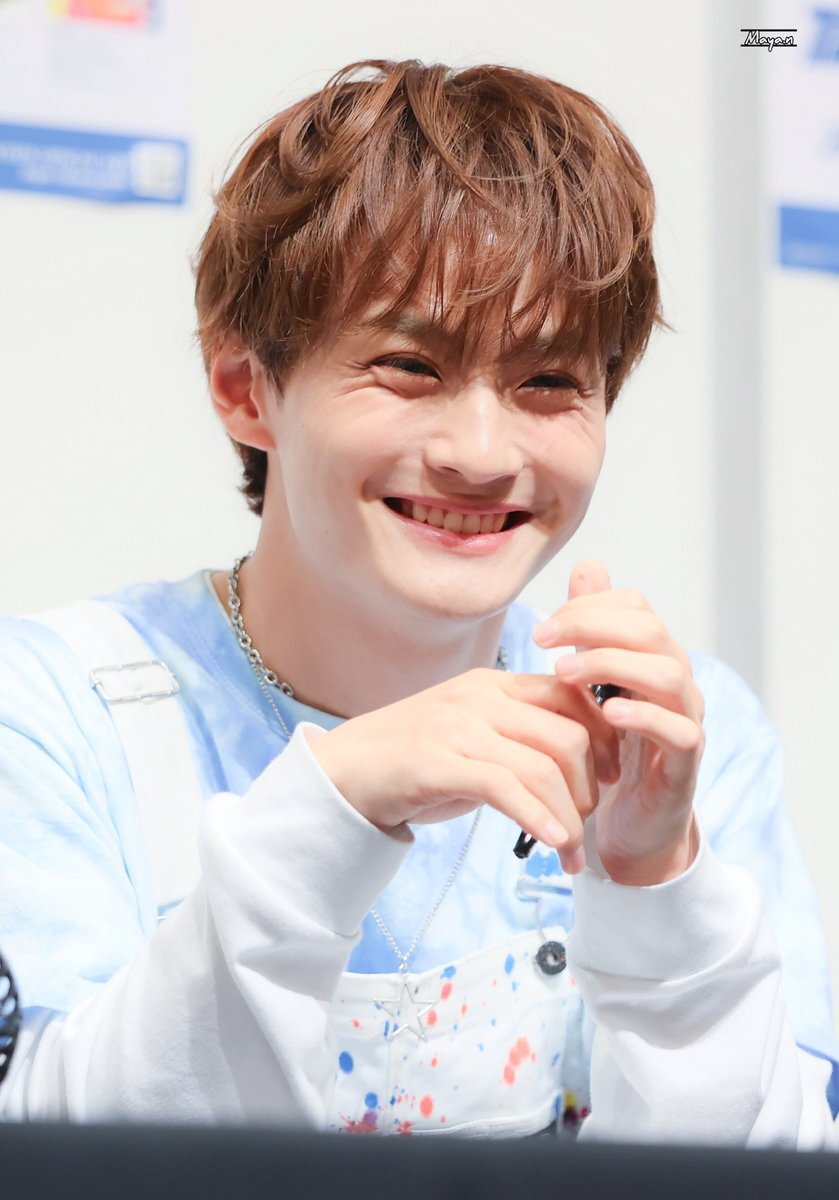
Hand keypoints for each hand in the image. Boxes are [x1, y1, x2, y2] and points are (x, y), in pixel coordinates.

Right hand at [303, 666, 620, 873]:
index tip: (611, 775)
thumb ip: (517, 736)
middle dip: (591, 787)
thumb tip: (577, 762)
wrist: (343, 772)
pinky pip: (506, 788)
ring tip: (570, 852)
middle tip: (588, 823)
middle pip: (568, 735)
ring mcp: (458, 727)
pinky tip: (552, 842)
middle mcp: (480, 698)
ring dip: (569, 817)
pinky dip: (539, 819)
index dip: (605, 736)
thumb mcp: (472, 735)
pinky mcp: (437, 762)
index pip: (572, 695)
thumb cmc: (413, 760)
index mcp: (493, 684)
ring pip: (543, 766)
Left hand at [533, 560, 704, 885]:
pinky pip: (680, 731)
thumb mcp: (593, 685)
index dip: (589, 606)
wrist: (630, 824)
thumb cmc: (608, 749)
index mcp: (652, 658)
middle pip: (651, 631)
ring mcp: (686, 720)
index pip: (634, 607)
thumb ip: (592, 628)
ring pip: (670, 674)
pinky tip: (605, 712)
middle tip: (544, 639)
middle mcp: (675, 682)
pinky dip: (643, 717)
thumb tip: (589, 566)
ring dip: (613, 666)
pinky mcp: (685, 763)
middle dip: (593, 627)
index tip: (544, 625)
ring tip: (564, 672)